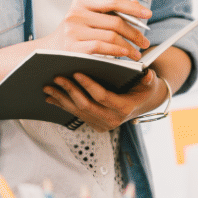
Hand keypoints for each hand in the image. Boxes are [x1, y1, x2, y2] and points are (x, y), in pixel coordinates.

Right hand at [42, 0, 151, 61]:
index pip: (113, 0)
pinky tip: (125, 54)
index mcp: (82, 2)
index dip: (133, 8)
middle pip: (116, 21)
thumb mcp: (88, 17)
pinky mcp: (73, 47)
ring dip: (129, 46)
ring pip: (112, 36)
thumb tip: (138, 6)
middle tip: (144, 41)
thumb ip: (110, 11)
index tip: (148, 15)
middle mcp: (76, 14)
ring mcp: (73, 31)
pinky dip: (117, 51)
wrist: (48, 52)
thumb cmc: (73, 34)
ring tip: (136, 52)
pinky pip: (102, 48)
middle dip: (135, 32)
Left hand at [44, 68, 165, 132]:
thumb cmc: (143, 89)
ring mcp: (102, 124)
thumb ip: (147, 79)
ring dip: (61, 99)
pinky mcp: (94, 124)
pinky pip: (75, 115)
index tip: (76, 72)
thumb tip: (147, 74)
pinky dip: (62, 105)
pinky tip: (52, 97)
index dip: (88, 85)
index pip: (102, 97)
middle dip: (70, 91)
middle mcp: (112, 120)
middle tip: (57, 77)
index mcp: (124, 108)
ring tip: (48, 87)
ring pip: (77, 112)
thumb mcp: (149, 83)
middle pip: (86, 105)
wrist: (142, 103)